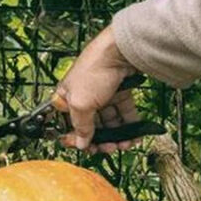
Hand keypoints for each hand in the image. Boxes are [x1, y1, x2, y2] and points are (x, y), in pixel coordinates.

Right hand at [55, 25, 138, 152]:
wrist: (120, 51)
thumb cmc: (94, 70)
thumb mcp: (81, 104)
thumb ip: (81, 126)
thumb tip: (81, 143)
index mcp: (67, 97)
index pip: (69, 124)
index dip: (76, 138)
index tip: (85, 149)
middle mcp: (84, 96)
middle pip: (91, 125)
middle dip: (100, 140)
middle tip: (108, 149)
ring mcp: (103, 94)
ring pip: (109, 121)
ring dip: (116, 136)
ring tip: (123, 145)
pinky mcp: (120, 92)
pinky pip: (124, 114)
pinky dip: (129, 126)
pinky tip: (133, 136)